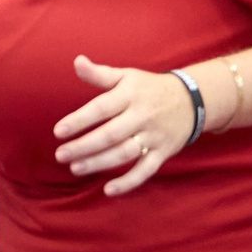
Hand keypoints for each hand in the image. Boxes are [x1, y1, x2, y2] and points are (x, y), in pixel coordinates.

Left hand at [54, 56, 194, 195]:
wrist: (193, 100)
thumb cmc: (149, 88)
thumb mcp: (126, 76)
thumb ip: (99, 74)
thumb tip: (76, 61)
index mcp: (129, 96)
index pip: (101, 109)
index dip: (79, 120)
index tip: (58, 132)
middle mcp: (142, 116)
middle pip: (110, 135)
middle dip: (84, 147)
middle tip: (61, 155)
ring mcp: (154, 136)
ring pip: (125, 153)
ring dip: (99, 163)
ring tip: (76, 168)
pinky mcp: (164, 152)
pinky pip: (146, 170)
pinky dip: (129, 182)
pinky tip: (108, 190)